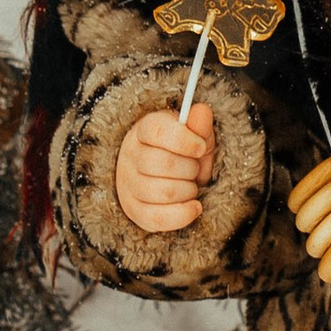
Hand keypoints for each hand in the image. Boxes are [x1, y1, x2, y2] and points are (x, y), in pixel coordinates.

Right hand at [116, 101, 217, 232]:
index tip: (201, 147)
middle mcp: (130, 156)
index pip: (157, 130)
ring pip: (162, 192)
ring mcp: (128, 185)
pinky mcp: (134, 210)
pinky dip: (182, 215)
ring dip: (188, 190)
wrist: (165, 176)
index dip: (183, 139)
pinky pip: (157, 218)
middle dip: (190, 168)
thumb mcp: (194, 135)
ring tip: (191, 185)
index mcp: (143, 130)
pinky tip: (195, 206)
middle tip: (195, 168)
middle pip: (162, 163)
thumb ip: (199, 125)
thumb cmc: (182, 153)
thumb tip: (202, 111)